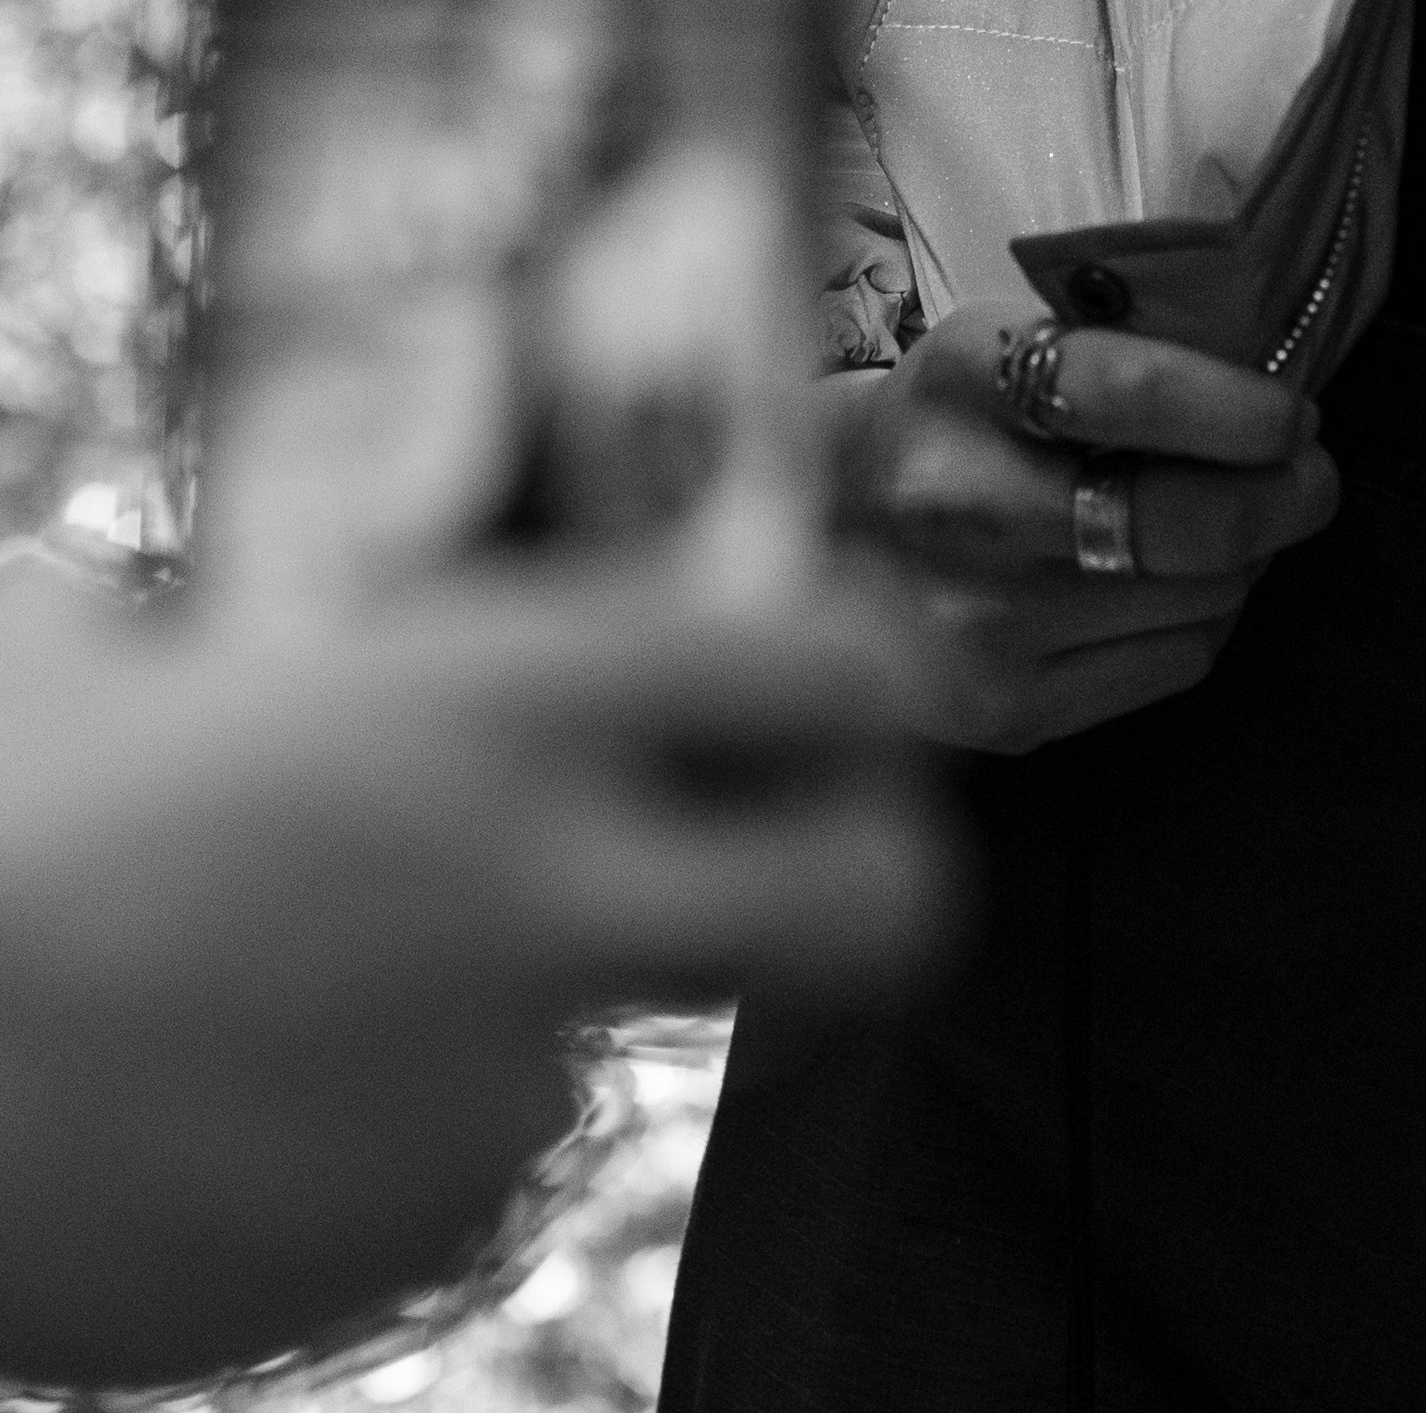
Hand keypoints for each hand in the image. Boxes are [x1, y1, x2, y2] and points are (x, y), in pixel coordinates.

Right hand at [0, 558, 950, 1390]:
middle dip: (883, 889)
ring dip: (504, 1030)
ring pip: (612, 1051)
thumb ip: (267, 636)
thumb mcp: (139, 649)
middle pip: (880, 901)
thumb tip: (229, 589)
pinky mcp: (413, 1239)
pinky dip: (374, 1148)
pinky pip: (453, 1177)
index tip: (846, 710)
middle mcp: (546, 881)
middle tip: (812, 887)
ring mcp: (493, 1080)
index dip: (869, 686)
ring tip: (290, 999)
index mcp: (501, 694)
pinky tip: (229, 1102)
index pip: (832, 666)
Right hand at [843, 301, 1341, 751]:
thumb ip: (1125, 351)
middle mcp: (966, 507)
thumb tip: (1276, 388)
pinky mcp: (1008, 712)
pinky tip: (1175, 584)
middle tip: (1309, 474)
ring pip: (1205, 595)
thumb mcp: (1008, 342)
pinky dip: (1207, 617)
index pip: (1138, 391)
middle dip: (1289, 492)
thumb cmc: (951, 423)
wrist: (816, 537)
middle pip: (1193, 519)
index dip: (1246, 407)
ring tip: (1229, 523)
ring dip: (1248, 556)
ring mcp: (983, 625)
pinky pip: (1179, 662)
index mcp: (968, 381)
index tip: (1293, 414)